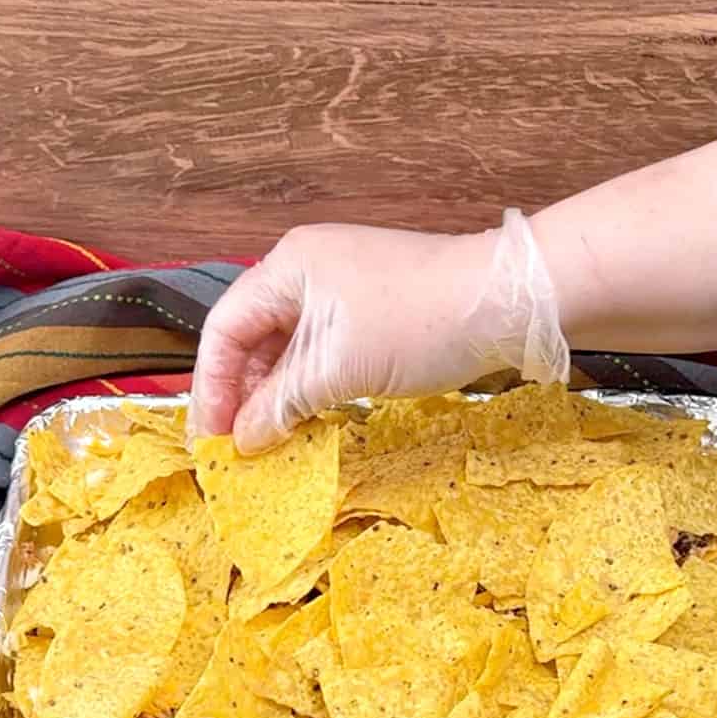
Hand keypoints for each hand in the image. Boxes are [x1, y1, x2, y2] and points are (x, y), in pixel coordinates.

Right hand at [188, 211, 568, 451]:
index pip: (225, 327)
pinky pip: (320, 355)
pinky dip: (306, 389)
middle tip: (229, 450)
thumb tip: (244, 440)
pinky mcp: (370, 315)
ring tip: (263, 445)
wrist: (507, 304)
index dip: (211, 386)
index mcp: (289, 266)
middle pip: (252, 338)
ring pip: (287, 351)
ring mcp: (341, 292)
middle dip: (239, 395)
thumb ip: (282, 404)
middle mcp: (307, 271)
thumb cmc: (421, 322)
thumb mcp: (340, 369)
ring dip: (272, 397)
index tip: (209, 437)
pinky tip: (302, 424)